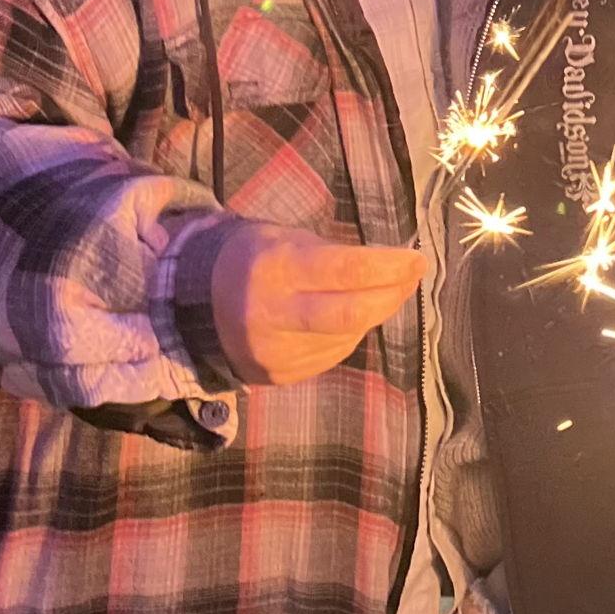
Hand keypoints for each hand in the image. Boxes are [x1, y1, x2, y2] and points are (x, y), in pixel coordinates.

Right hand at [210, 223, 422, 385]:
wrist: (197, 305)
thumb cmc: (254, 260)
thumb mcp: (285, 239)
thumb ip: (335, 254)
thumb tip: (395, 265)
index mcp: (276, 269)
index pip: (345, 270)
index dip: (389, 266)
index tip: (417, 258)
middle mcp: (275, 315)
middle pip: (352, 314)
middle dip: (392, 296)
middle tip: (412, 278)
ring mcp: (277, 352)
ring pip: (348, 336)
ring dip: (372, 313)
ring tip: (377, 292)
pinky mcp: (281, 375)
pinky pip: (333, 354)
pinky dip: (349, 334)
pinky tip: (344, 318)